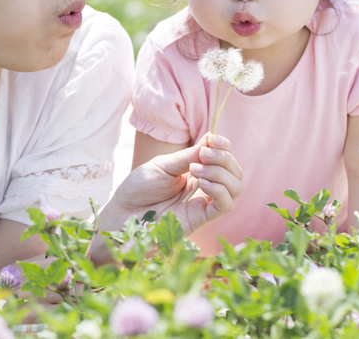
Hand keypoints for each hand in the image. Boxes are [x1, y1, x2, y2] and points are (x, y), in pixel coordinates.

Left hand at [100, 133, 242, 236]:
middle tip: (203, 155)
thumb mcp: (163, 165)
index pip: (225, 157)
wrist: (122, 214)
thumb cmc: (138, 188)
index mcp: (197, 170)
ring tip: (197, 169)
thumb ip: (188, 156)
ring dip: (222, 173)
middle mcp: (205, 186)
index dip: (224, 146)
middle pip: (235, 171)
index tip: (212, 139)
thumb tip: (211, 140)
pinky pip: (225, 206)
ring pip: (236, 188)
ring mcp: (204, 203)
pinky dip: (219, 190)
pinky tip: (201, 183)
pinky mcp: (201, 219)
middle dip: (224, 158)